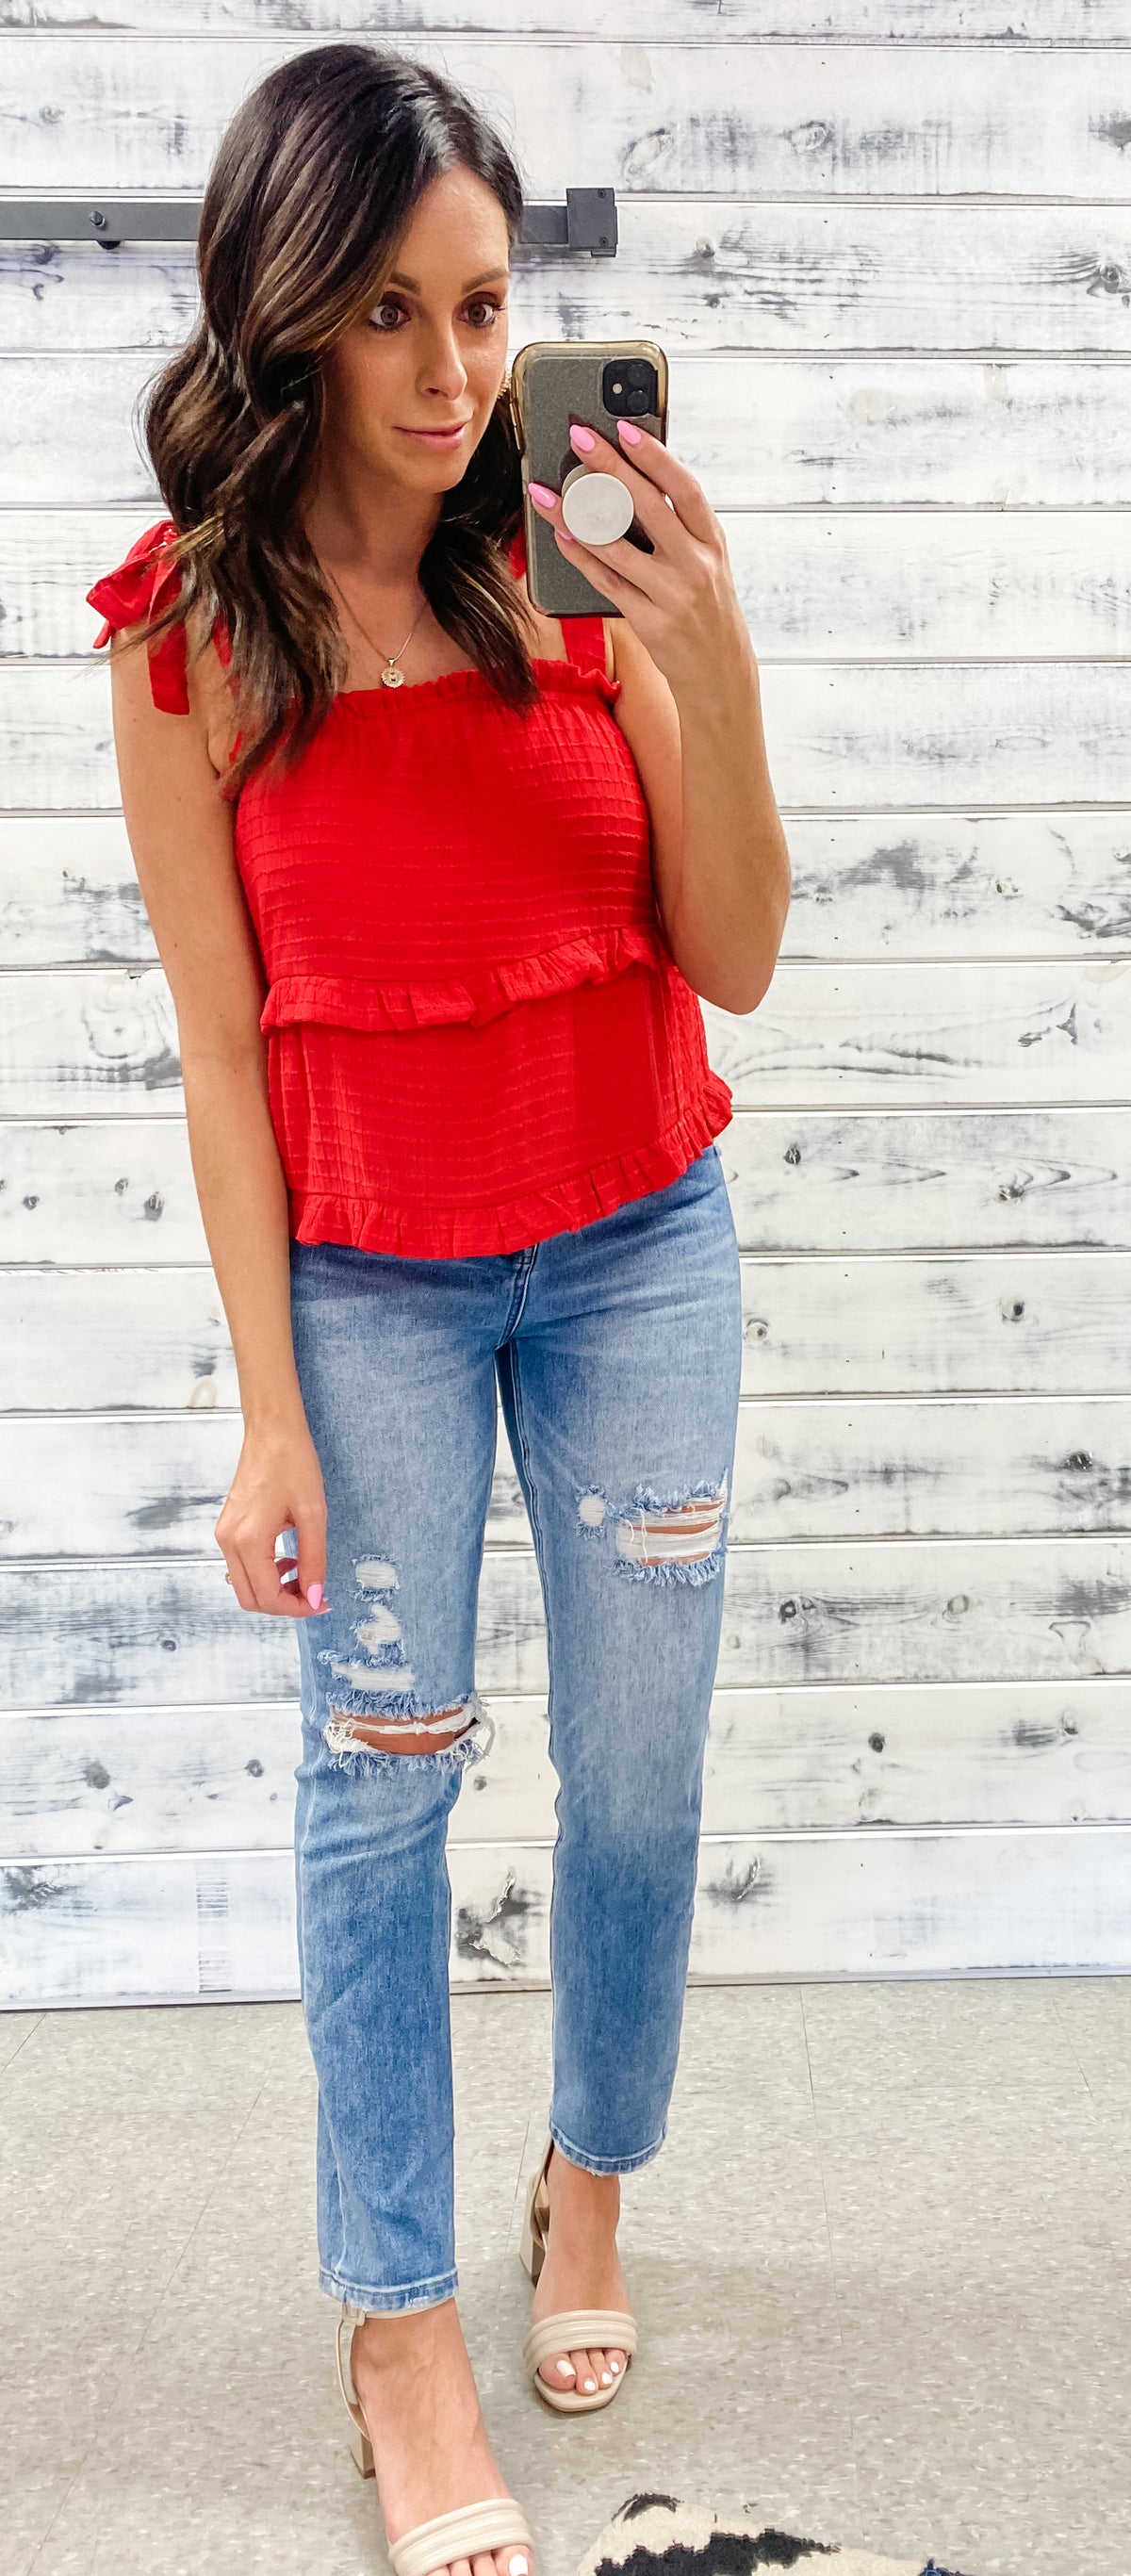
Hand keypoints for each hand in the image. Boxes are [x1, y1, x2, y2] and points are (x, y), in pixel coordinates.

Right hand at [215, 1421, 329, 1615]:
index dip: (297, 1608)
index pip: (268, 1597)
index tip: (323, 1603)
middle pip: (251, 1600)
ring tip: (304, 1573)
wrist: (271, 1431)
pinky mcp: (227, 1529)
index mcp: (248, 1541)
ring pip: (244, 1586)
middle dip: (284, 1605)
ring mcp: (224, 1536)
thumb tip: (316, 1596)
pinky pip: (242, 1567)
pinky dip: (265, 1574)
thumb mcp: (313, 1514)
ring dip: (274, 1590)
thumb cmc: (293, 1463)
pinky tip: (288, 1559)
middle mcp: (229, 1542)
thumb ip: (313, 1560)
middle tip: (315, 1595)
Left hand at [526, 418, 753, 703]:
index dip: (655, 456)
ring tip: (547, 492)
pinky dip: (581, 556)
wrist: (721, 673)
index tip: (625, 428)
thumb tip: (633, 481)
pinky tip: (560, 535)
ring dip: (577, 514)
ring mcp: (672, 595)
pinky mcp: (649, 622)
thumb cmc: (707, 609)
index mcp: (712, 541)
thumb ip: (679, 527)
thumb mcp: (707, 562)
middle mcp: (696, 565)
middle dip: (609, 467)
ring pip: (617, 546)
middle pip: (648, 506)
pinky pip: (606, 582)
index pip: (685, 488)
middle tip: (578, 438)